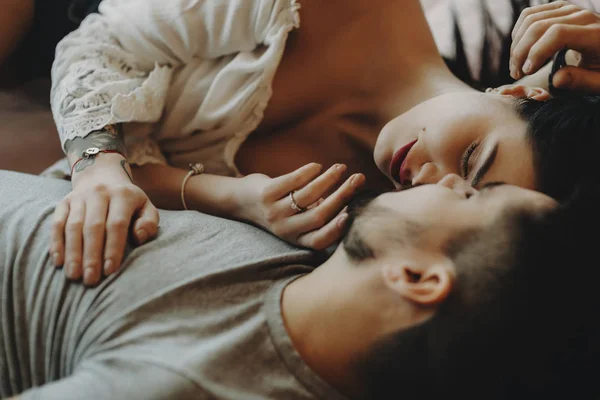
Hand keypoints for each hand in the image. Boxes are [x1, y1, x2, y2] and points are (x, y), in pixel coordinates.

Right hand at [50, 158, 158, 285]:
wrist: (103, 175)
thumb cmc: (129, 201)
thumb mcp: (146, 207)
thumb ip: (149, 223)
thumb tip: (139, 237)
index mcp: (123, 195)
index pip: (116, 224)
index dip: (113, 248)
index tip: (110, 270)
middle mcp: (99, 193)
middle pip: (93, 227)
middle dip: (91, 255)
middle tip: (91, 279)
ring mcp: (79, 197)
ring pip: (73, 226)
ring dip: (72, 253)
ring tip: (74, 276)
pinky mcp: (64, 202)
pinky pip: (57, 223)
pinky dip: (56, 243)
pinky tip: (58, 261)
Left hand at [235, 163, 365, 249]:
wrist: (241, 201)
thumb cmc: (280, 208)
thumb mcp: (297, 219)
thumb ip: (319, 213)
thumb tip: (352, 198)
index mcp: (296, 239)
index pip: (319, 240)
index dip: (336, 230)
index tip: (352, 214)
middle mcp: (285, 229)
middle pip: (318, 215)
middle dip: (342, 196)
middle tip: (358, 179)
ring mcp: (274, 211)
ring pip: (307, 195)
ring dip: (328, 179)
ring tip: (341, 167)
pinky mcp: (265, 193)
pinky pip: (291, 181)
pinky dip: (308, 172)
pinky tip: (318, 166)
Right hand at [510, 1, 599, 92]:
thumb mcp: (599, 81)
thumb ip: (580, 81)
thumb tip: (556, 79)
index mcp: (595, 34)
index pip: (557, 34)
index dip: (537, 52)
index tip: (527, 72)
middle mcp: (581, 16)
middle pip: (538, 26)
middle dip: (520, 52)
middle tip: (516, 73)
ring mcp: (569, 9)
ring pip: (530, 19)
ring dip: (516, 44)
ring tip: (516, 65)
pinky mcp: (559, 8)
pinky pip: (530, 15)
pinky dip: (519, 33)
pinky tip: (521, 50)